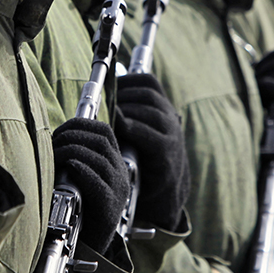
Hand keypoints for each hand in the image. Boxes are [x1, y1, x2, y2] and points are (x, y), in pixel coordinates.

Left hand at [53, 117, 128, 253]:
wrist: (87, 248)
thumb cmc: (77, 209)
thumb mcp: (78, 178)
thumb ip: (73, 157)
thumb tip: (52, 136)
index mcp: (114, 164)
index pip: (104, 131)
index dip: (80, 125)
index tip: (60, 131)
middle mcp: (120, 175)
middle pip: (101, 141)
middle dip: (72, 137)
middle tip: (53, 145)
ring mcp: (118, 191)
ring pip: (100, 159)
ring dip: (73, 152)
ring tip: (56, 157)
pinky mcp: (110, 208)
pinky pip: (99, 182)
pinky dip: (83, 171)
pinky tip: (70, 169)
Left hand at [113, 73, 189, 230]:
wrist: (165, 192)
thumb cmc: (143, 158)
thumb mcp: (137, 131)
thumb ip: (125, 113)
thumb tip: (101, 94)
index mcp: (162, 108)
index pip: (148, 82)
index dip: (128, 80)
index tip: (109, 85)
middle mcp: (170, 118)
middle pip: (148, 94)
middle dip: (123, 95)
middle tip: (104, 101)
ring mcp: (172, 135)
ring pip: (150, 111)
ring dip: (126, 110)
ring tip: (109, 114)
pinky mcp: (166, 153)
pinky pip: (151, 135)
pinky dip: (132, 127)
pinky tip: (118, 127)